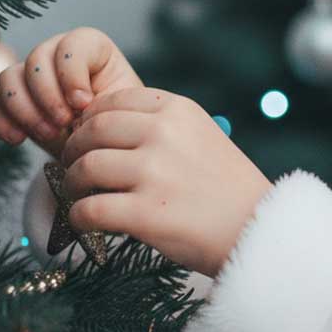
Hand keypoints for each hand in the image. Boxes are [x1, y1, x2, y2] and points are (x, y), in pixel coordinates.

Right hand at [0, 27, 143, 160]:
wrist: (104, 150)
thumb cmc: (119, 124)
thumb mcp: (122, 110)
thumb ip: (105, 100)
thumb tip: (79, 105)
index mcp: (92, 49)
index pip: (72, 44)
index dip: (72, 73)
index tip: (84, 103)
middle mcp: (57, 56)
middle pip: (36, 59)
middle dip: (48, 95)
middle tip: (64, 123)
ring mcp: (31, 78)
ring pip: (8, 78)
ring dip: (25, 109)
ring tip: (49, 134)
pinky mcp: (13, 104)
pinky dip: (1, 122)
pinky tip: (18, 139)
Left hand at [59, 86, 273, 277]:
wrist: (259, 229)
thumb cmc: (228, 188)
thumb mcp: (203, 136)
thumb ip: (161, 126)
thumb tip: (101, 127)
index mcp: (179, 110)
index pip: (113, 101)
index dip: (90, 120)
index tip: (88, 138)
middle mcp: (164, 134)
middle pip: (92, 131)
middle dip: (74, 150)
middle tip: (73, 167)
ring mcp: (154, 173)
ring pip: (85, 168)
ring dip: (73, 184)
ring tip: (81, 195)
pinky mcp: (145, 213)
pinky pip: (88, 210)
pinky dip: (79, 217)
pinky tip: (86, 222)